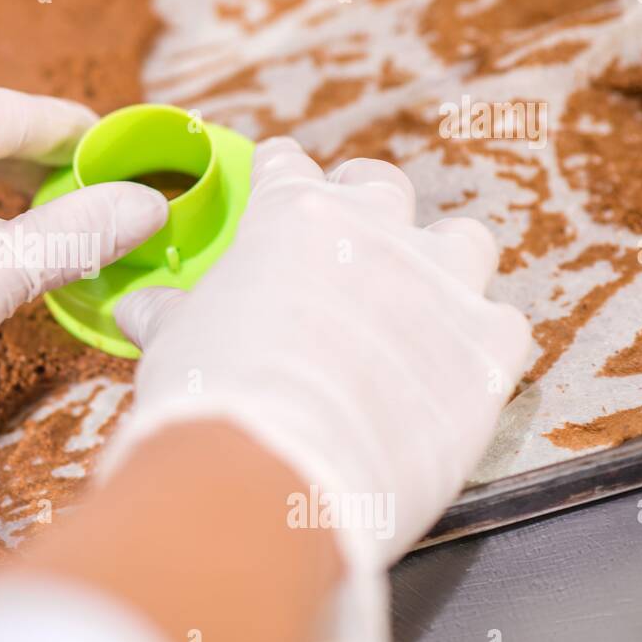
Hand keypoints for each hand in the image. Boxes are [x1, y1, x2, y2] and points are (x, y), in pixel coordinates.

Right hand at [106, 137, 530, 641]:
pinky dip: (481, 342)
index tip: (278, 180)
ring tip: (419, 300)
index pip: (287, 166)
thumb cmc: (209, 401)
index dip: (279, 174)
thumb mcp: (172, 344)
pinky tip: (454, 368)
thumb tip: (136, 307)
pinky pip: (504, 326)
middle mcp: (374, 232)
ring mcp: (439, 287)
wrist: (271, 475)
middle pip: (382, 187)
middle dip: (364, 207)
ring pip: (463, 242)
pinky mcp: (486, 352)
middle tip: (345, 246)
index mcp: (290, 215)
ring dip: (441, 263)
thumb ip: (168, 316)